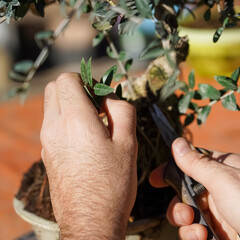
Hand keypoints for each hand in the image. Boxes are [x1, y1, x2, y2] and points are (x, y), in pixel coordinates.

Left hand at [40, 73, 137, 239]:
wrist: (91, 220)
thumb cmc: (114, 182)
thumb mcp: (128, 142)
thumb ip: (122, 110)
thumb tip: (111, 99)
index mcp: (74, 119)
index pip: (67, 79)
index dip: (87, 81)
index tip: (102, 97)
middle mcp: (53, 127)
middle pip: (54, 90)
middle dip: (75, 90)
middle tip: (98, 107)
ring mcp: (46, 142)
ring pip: (51, 108)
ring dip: (70, 107)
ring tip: (95, 126)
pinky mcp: (46, 155)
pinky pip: (52, 127)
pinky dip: (66, 123)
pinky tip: (87, 143)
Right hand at [150, 138, 239, 239]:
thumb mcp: (222, 179)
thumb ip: (196, 163)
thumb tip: (177, 142)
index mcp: (225, 168)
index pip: (191, 162)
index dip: (171, 170)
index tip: (154, 179)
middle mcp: (221, 188)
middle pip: (185, 192)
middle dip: (179, 205)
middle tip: (185, 214)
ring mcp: (221, 211)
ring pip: (189, 214)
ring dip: (187, 225)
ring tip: (198, 232)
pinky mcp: (221, 231)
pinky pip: (197, 231)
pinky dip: (195, 236)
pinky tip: (203, 238)